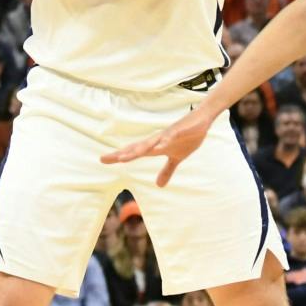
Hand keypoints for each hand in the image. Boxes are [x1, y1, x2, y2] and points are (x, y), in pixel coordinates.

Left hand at [101, 108, 217, 187]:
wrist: (202, 119)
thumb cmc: (187, 137)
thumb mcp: (177, 158)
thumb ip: (167, 170)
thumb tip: (158, 185)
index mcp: (156, 146)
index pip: (135, 152)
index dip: (119, 156)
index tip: (103, 159)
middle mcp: (158, 139)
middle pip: (138, 147)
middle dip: (123, 153)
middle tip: (106, 158)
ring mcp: (169, 134)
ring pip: (151, 142)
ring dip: (139, 149)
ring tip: (125, 157)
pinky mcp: (180, 130)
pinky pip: (172, 136)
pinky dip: (166, 140)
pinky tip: (161, 145)